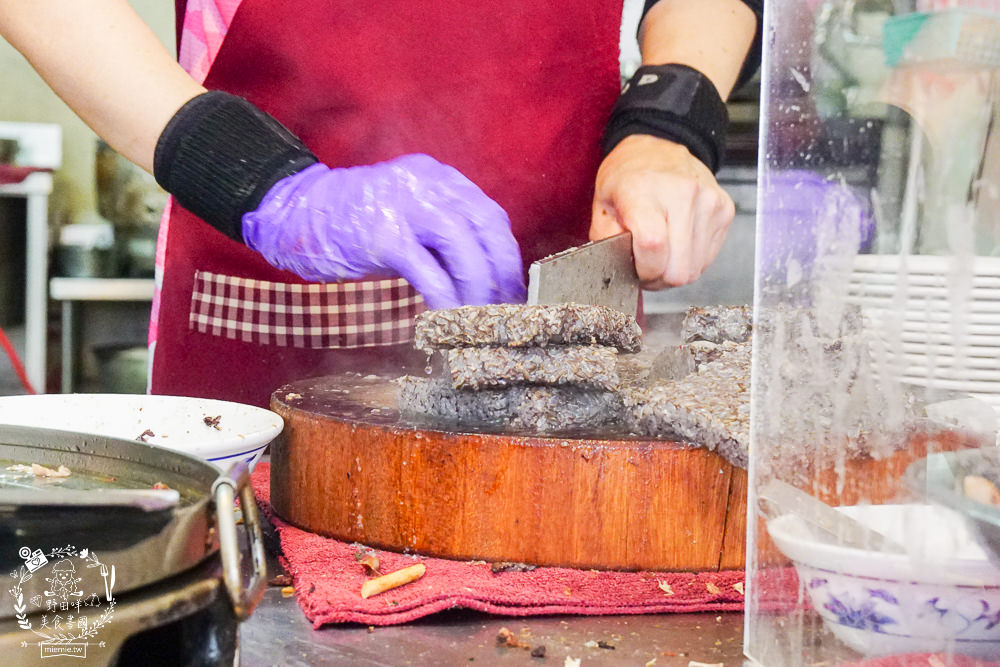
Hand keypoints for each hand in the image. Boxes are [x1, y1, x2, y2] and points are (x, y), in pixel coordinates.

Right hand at [242, 154, 525, 309]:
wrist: (296, 212)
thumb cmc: (356, 221)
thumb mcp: (407, 211)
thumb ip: (442, 229)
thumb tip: (482, 274)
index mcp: (438, 176)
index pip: (490, 215)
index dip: (507, 256)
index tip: (513, 290)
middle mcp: (427, 183)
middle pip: (485, 230)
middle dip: (500, 276)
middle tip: (502, 311)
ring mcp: (404, 207)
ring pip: (463, 250)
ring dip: (477, 291)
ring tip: (477, 319)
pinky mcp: (383, 236)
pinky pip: (429, 274)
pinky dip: (445, 300)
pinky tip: (448, 319)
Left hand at [590, 135, 735, 289]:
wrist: (661, 147)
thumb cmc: (628, 177)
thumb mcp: (601, 206)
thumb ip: (605, 242)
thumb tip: (617, 270)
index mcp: (642, 189)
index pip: (653, 245)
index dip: (644, 270)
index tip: (635, 268)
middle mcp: (681, 192)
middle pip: (678, 269)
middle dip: (658, 278)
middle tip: (645, 265)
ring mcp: (708, 201)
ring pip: (694, 270)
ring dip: (673, 271)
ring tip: (660, 254)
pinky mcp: (725, 209)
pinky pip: (707, 259)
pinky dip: (690, 260)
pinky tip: (676, 244)